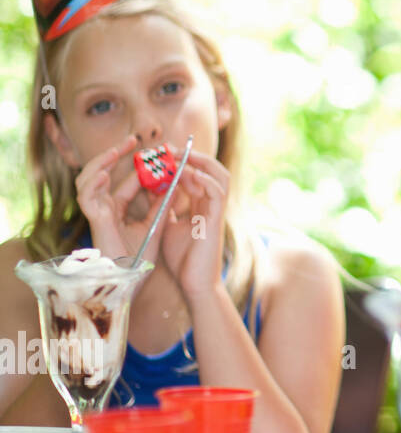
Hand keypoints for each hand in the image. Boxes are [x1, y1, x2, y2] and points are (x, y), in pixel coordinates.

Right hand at [75, 133, 167, 262]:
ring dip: (101, 162)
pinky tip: (106, 173)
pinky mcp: (94, 222)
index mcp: (116, 209)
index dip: (138, 164)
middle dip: (114, 154)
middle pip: (101, 173)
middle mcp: (103, 208)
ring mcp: (96, 214)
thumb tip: (174, 182)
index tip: (156, 150)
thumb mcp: (155, 225)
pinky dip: (94, 183)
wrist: (131, 281)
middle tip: (132, 139)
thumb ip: (161, 205)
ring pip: (87, 180)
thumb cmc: (140, 258)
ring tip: (117, 149)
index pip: (124, 180)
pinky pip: (87, 198)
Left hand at [158, 150, 229, 300]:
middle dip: (192, 156)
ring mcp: (216, 211)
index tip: (162, 153)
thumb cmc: (182, 259)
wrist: (194, 283)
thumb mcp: (166, 225)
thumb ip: (163, 207)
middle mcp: (211, 205)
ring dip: (201, 163)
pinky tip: (188, 174)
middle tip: (170, 148)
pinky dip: (204, 179)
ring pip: (220, 176)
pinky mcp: (217, 219)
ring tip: (181, 155)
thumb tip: (150, 188)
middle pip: (212, 170)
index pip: (197, 175)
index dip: (182, 162)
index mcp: (201, 205)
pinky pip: (217, 192)